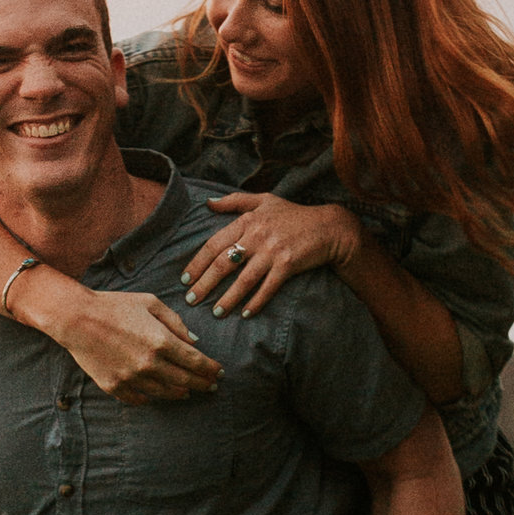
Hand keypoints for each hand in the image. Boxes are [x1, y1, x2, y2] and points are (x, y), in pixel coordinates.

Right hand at [36, 283, 222, 404]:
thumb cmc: (114, 306)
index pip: (196, 362)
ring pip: (165, 393)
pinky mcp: (115, 386)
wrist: (76, 318)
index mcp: (161, 341)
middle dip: (202, 384)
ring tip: (187, 392)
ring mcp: (131, 378)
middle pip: (185, 381)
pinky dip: (151, 398)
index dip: (211, 369)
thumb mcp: (150, 303)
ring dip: (180, 393)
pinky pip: (139, 399)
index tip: (219, 372)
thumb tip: (194, 341)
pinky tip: (156, 394)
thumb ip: (175, 322)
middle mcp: (149, 363)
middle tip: (211, 386)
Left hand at [183, 192, 359, 319]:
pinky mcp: (288, 265)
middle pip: (224, 263)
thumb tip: (207, 203)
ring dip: (228, 298)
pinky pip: (268, 287)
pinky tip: (246, 314)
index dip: (197, 262)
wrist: (328, 227)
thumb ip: (234, 201)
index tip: (185, 278)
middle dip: (205, 284)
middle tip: (191, 300)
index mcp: (247, 221)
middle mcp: (257, 236)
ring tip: (216, 313)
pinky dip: (256, 302)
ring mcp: (273, 251)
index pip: (214, 244)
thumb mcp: (264, 200)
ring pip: (244, 279)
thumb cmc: (293, 214)